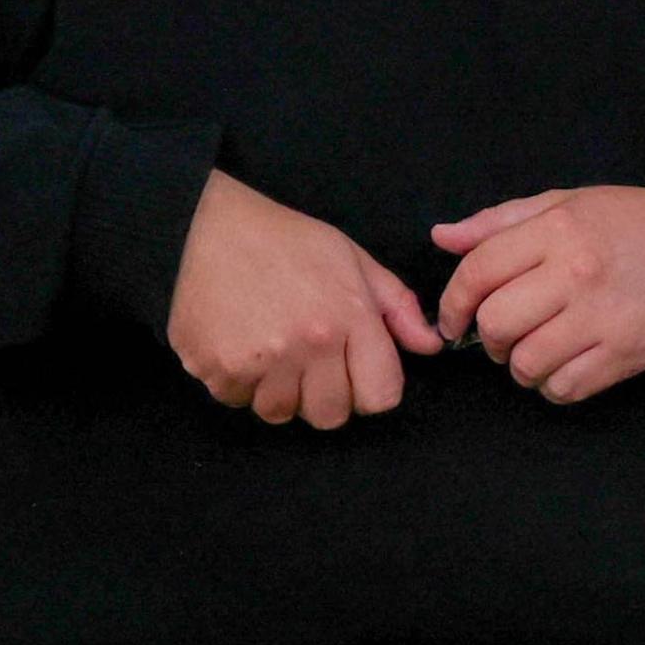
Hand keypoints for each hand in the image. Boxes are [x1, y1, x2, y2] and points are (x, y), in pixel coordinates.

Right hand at [165, 171, 443, 428]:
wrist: (212, 227)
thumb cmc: (291, 243)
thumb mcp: (356, 262)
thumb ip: (399, 307)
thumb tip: (431, 346)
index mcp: (349, 319)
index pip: (380, 397)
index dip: (372, 388)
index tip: (357, 371)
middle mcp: (307, 346)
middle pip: (330, 416)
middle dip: (326, 396)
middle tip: (311, 363)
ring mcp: (258, 360)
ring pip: (280, 413)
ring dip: (279, 392)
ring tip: (273, 350)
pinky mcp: (213, 366)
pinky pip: (236, 400)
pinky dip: (239, 383)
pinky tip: (240, 345)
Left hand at [432, 186, 644, 404]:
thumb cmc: (640, 223)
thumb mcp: (573, 202)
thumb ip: (504, 220)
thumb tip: (442, 237)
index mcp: (560, 229)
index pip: (478, 272)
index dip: (453, 302)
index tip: (454, 318)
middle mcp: (577, 273)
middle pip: (495, 323)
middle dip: (487, 338)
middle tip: (502, 335)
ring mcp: (603, 318)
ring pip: (525, 363)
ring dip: (519, 365)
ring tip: (536, 351)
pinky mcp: (626, 354)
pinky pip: (564, 388)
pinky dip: (554, 385)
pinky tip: (565, 365)